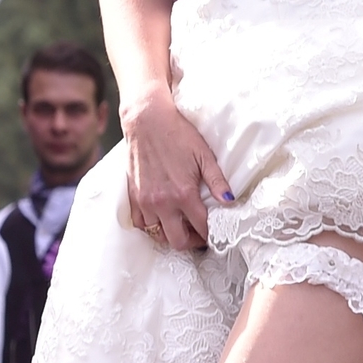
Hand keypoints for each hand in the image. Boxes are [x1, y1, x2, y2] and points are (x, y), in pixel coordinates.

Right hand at [121, 93, 230, 256]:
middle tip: (198, 234)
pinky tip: (162, 217)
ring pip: (158, 235)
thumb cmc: (177, 134)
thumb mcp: (204, 155)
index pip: (201, 227)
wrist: (146, 120)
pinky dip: (152, 226)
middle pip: (178, 240)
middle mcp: (162, 202)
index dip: (210, 235)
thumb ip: (217, 181)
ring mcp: (145, 201)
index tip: (213, 234)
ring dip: (171, 234)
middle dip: (191, 241)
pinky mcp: (133, 196)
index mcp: (183, 194)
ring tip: (181, 225)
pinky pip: (141, 224)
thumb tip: (229, 200)